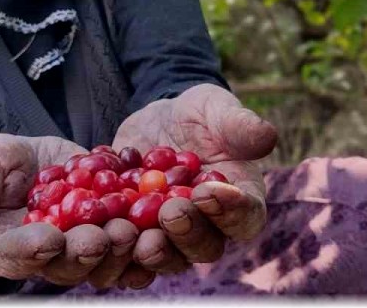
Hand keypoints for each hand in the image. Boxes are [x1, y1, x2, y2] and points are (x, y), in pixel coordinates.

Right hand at [0, 134, 141, 288]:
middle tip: (105, 235)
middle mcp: (46, 259)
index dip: (32, 251)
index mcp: (4, 249)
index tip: (49, 240)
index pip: (15, 256)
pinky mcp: (111, 230)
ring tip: (135, 228)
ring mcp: (82, 249)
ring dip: (123, 249)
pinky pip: (134, 241)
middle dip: (88, 252)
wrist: (25, 167)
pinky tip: (160, 213)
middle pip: (68, 266)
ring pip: (106, 261)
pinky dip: (149, 232)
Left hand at [110, 84, 277, 283]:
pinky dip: (113, 246)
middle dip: (187, 233)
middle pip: (204, 246)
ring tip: (135, 234)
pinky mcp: (137, 237)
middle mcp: (210, 229)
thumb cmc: (200, 115)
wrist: (159, 122)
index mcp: (241, 202)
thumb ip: (239, 124)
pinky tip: (98, 232)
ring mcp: (171, 238)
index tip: (208, 192)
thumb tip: (268, 136)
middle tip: (170, 212)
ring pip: (166, 257)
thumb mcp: (217, 109)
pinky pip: (127, 251)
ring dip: (151, 251)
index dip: (230, 211)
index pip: (245, 216)